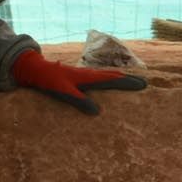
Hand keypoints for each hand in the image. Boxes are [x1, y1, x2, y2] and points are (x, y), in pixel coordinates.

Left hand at [10, 49, 145, 114]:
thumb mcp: (64, 93)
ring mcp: (85, 74)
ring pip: (107, 75)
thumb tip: (98, 112)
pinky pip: (100, 77)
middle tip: (144, 84)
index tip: (143, 85)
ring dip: (120, 79)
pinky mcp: (80, 77)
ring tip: (132, 82)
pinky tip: (109, 84)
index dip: (128, 83)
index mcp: (88, 77)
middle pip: (113, 76)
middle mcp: (89, 74)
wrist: (37, 70)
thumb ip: (80, 101)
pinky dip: (110, 80)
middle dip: (129, 80)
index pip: (113, 80)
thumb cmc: (50, 81)